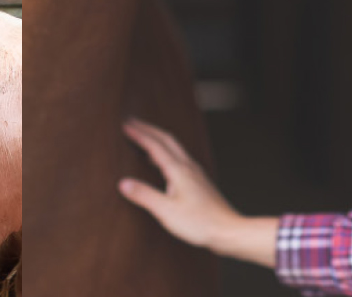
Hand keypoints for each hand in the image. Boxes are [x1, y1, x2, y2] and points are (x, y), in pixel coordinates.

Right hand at [119, 118, 279, 267]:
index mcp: (178, 170)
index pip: (154, 145)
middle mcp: (188, 166)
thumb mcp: (166, 211)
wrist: (228, 231)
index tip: (124, 124)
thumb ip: (144, 195)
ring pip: (174, 146)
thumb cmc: (200, 223)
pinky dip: (167, 150)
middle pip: (166, 138)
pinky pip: (180, 157)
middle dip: (148, 128)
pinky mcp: (199, 181)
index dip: (138, 134)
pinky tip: (164, 162)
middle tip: (133, 121)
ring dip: (158, 137)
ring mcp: (195, 173)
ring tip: (145, 136)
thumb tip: (123, 183)